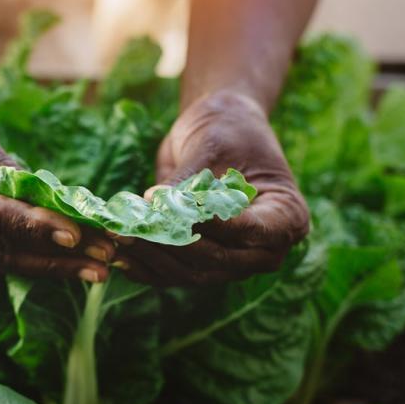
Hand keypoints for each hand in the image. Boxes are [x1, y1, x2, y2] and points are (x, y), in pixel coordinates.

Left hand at [116, 90, 309, 286]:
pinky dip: (146, 267)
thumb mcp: (211, 149)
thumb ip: (188, 183)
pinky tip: (119, 256)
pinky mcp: (202, 262)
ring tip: (118, 238)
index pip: (251, 232)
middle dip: (172, 245)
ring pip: (191, 273)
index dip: (215, 228)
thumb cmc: (227, 131)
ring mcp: (232, 260)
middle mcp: (263, 249)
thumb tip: (154, 207)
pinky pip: (174, 274)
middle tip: (133, 229)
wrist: (219, 128)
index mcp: (286, 218)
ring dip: (152, 258)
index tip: (177, 216)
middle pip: (218, 260)